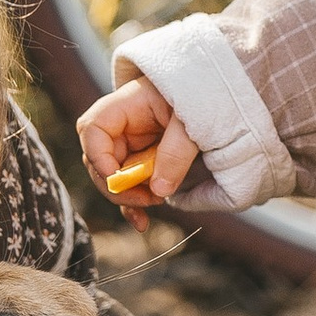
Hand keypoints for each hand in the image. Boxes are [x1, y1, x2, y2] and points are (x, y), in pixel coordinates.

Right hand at [77, 79, 199, 227]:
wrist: (222, 93)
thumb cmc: (207, 94)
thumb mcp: (194, 120)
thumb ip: (177, 151)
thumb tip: (158, 190)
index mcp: (128, 105)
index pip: (93, 129)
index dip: (98, 157)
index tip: (119, 180)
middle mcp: (124, 126)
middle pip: (98, 159)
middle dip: (117, 185)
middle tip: (148, 198)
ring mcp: (133, 144)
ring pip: (113, 178)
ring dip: (128, 198)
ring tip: (157, 203)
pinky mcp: (145, 161)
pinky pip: (131, 186)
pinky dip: (135, 204)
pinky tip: (142, 222)